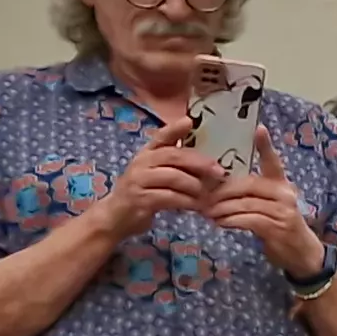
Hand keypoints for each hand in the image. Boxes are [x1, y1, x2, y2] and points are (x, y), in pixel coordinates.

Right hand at [89, 112, 218, 240]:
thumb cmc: (144, 192)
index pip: (160, 136)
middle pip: (172, 156)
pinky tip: (197, 206)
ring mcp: (138, 180)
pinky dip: (186, 201)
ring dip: (195, 185)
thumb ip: (175, 164)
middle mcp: (141, 163)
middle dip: (199, 163)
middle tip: (219, 171)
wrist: (117, 216)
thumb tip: (208, 160)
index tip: (189, 120)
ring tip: (209, 194)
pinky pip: (168, 197)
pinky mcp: (140, 199)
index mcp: (147, 153)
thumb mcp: (157, 174)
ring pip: (172, 177)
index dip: (174, 128)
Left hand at [202, 129, 325, 279]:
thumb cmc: (280, 227)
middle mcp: (285, 193)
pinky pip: (249, 220)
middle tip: (202, 197)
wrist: (301, 253)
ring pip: (245, 203)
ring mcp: (284, 210)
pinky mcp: (279, 227)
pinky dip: (232, 221)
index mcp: (282, 184)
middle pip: (248, 185)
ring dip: (223, 209)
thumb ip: (249, 196)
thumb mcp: (268, 206)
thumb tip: (216, 190)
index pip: (273, 161)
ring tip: (207, 212)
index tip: (259, 128)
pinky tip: (221, 223)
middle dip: (222, 191)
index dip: (266, 145)